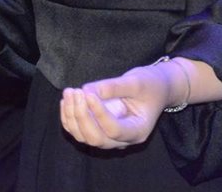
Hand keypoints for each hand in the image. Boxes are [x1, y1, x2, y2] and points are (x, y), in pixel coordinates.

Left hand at [60, 63, 175, 148]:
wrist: (155, 88)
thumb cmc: (150, 84)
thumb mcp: (136, 82)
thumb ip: (113, 87)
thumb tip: (87, 91)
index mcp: (138, 131)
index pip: (114, 129)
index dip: (98, 114)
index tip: (88, 93)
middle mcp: (123, 140)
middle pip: (96, 138)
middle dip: (82, 116)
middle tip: (76, 91)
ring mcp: (109, 138)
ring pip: (84, 137)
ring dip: (72, 116)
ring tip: (69, 92)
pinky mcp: (98, 131)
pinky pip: (78, 131)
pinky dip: (68, 118)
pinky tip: (66, 100)